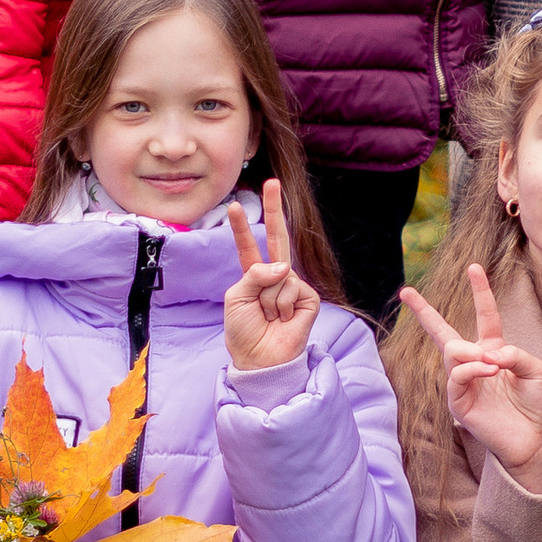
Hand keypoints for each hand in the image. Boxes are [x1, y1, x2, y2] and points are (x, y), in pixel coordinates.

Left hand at [224, 181, 319, 375]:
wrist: (260, 359)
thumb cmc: (244, 331)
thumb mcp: (236, 298)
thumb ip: (254, 274)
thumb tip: (284, 266)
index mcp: (253, 276)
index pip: (248, 246)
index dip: (242, 227)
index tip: (233, 205)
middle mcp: (275, 277)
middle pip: (277, 237)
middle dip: (274, 208)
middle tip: (272, 182)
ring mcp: (293, 285)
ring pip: (278, 275)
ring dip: (268, 299)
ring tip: (268, 318)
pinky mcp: (308, 297)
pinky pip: (291, 288)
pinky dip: (282, 306)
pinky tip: (283, 320)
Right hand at [398, 266, 541, 490]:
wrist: (534, 439)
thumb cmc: (537, 405)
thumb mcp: (536, 371)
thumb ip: (516, 354)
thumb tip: (491, 351)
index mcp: (493, 350)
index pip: (484, 315)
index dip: (480, 291)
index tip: (474, 268)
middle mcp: (473, 364)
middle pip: (442, 333)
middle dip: (423, 312)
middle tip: (406, 292)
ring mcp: (463, 383)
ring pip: (452, 352)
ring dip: (473, 352)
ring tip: (493, 363)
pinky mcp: (458, 402)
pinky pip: (457, 376)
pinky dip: (473, 368)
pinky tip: (489, 370)